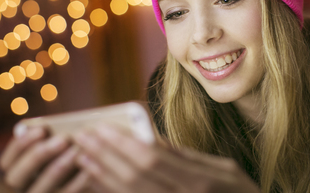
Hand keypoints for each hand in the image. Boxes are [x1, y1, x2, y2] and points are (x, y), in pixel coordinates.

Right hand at [0, 127, 90, 192]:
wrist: (88, 182)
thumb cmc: (70, 153)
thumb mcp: (58, 147)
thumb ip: (50, 138)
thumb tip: (50, 127)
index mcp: (16, 172)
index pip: (7, 161)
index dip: (21, 144)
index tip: (41, 129)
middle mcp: (22, 188)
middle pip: (18, 176)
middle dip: (39, 155)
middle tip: (63, 139)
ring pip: (44, 186)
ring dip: (61, 166)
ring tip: (78, 149)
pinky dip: (79, 181)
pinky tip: (90, 167)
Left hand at [73, 124, 260, 192]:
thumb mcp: (226, 170)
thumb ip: (189, 157)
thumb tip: (153, 139)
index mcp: (200, 183)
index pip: (152, 159)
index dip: (123, 143)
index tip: (102, 127)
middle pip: (134, 176)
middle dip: (105, 155)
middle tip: (83, 137)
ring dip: (101, 175)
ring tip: (83, 156)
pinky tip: (96, 180)